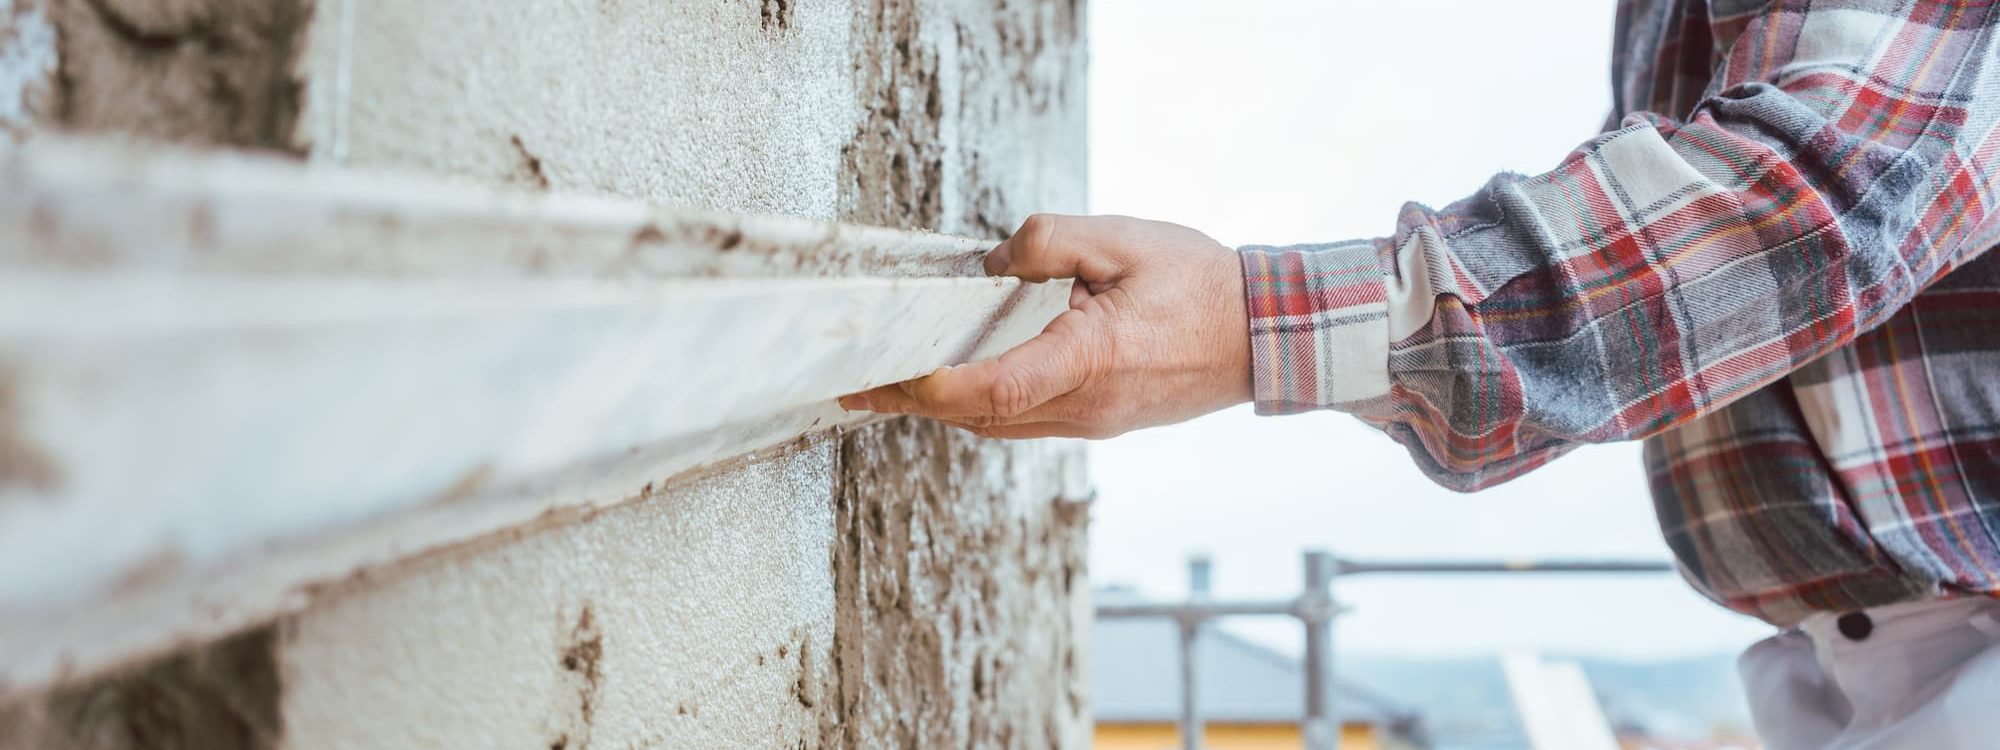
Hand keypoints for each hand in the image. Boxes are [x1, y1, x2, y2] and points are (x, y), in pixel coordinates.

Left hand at [839, 214, 1252, 438]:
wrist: (1263, 336)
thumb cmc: (1200, 284)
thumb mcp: (1123, 238)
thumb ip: (1048, 241)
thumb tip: (992, 262)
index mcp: (1090, 359)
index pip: (991, 389)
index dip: (929, 388)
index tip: (884, 376)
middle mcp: (1086, 405)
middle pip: (980, 416)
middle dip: (915, 401)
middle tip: (856, 383)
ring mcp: (1092, 422)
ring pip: (998, 425)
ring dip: (945, 407)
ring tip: (891, 385)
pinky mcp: (1098, 422)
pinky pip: (1025, 420)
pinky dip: (982, 405)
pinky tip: (957, 382)